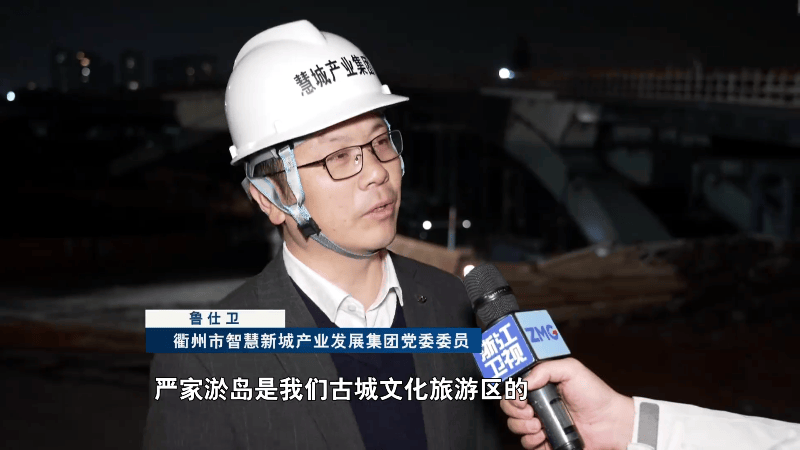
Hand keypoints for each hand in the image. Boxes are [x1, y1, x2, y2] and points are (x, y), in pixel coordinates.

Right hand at [500, 357, 634, 449]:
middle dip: (514, 410)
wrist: (611, 423)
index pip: (514, 388)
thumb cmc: (595, 395)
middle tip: (529, 410)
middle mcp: (538, 404)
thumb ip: (545, 369)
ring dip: (522, 426)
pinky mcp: (547, 441)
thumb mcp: (571, 370)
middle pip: (509, 408)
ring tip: (538, 424)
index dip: (511, 393)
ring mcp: (541, 424)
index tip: (519, 396)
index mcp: (540, 386)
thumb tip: (524, 382)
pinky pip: (527, 444)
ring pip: (515, 426)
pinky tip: (542, 435)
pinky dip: (530, 440)